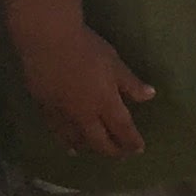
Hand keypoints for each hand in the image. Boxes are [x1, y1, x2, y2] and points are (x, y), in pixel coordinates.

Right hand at [23, 16, 156, 160]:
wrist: (47, 41)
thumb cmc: (86, 48)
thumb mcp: (114, 62)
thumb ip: (130, 83)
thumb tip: (150, 96)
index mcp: (105, 103)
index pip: (122, 128)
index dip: (131, 141)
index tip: (138, 149)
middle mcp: (84, 115)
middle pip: (99, 140)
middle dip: (112, 150)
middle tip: (120, 155)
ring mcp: (63, 114)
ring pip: (77, 139)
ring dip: (88, 148)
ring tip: (93, 152)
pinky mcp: (44, 108)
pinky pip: (57, 131)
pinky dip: (65, 141)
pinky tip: (67, 145)